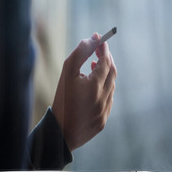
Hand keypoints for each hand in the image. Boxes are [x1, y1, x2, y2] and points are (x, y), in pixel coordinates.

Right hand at [51, 33, 116, 151]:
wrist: (59, 132)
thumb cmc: (61, 99)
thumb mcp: (66, 73)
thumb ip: (79, 53)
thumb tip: (92, 39)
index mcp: (94, 86)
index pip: (106, 62)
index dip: (104, 50)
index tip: (101, 41)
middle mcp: (103, 98)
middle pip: (112, 73)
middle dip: (107, 60)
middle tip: (100, 52)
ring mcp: (105, 110)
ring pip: (111, 86)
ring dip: (105, 74)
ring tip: (93, 68)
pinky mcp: (104, 119)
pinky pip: (109, 99)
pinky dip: (104, 89)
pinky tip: (94, 87)